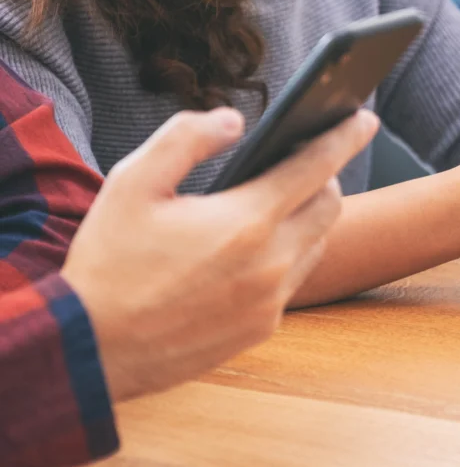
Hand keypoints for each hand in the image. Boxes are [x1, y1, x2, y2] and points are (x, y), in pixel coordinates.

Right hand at [62, 107, 378, 402]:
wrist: (89, 350)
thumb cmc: (108, 261)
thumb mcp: (133, 182)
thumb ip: (187, 138)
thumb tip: (234, 121)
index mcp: (246, 221)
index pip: (317, 166)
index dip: (345, 136)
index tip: (364, 117)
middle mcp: (272, 263)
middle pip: (330, 206)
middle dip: (323, 179)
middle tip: (301, 163)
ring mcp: (271, 300)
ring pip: (315, 245)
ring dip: (306, 219)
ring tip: (275, 203)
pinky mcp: (263, 328)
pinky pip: (294, 281)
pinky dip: (286, 256)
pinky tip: (254, 249)